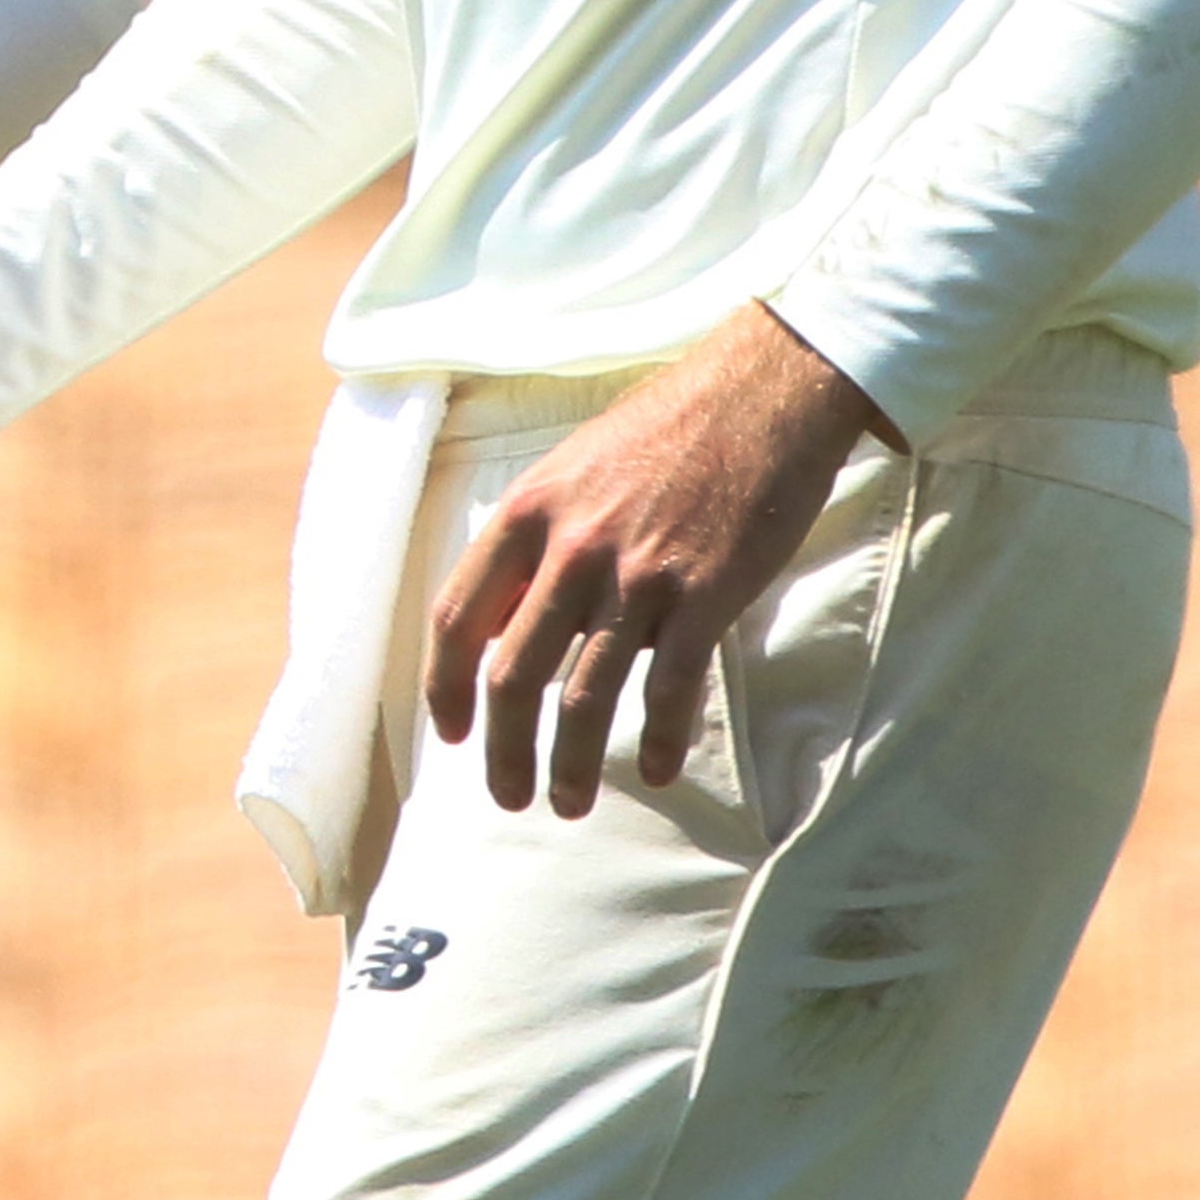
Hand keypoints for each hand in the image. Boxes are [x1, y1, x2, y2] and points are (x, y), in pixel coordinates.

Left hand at [422, 302, 886, 818]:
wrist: (756, 397)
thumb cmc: (660, 432)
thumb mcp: (568, 471)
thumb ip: (533, 543)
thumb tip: (501, 621)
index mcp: (525, 514)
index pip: (457, 615)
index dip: (443, 684)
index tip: (448, 733)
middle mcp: (570, 549)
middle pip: (513, 672)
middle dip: (503, 748)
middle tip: (508, 794)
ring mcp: (637, 576)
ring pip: (585, 695)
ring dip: (572, 763)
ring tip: (567, 802)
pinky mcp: (704, 596)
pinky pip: (672, 688)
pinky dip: (661, 740)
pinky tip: (657, 771)